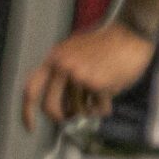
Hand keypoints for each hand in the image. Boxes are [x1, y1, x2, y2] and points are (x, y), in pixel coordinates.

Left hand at [21, 19, 156, 129]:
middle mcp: (63, 67)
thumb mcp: (74, 51)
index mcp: (54, 58)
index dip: (27, 111)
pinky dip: (105, 106)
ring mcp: (80, 76)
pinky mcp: (98, 84)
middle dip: (61, 117)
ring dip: (90, 109)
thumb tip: (61, 104)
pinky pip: (99, 108)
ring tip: (100, 95)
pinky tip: (113, 91)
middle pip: (51, 107)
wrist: (131, 31)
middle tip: (70, 119)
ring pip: (78, 109)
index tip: (30, 127)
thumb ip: (63, 73)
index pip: (31, 89)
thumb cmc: (106, 43)